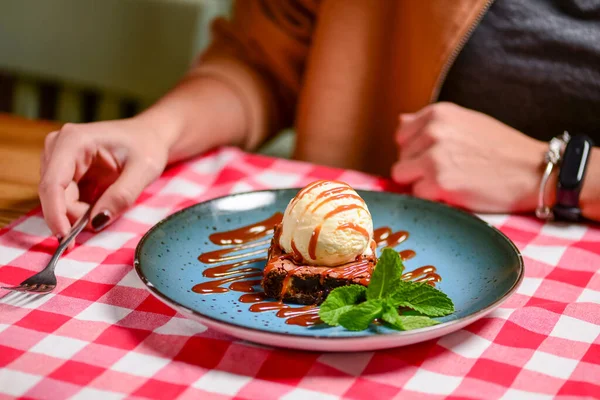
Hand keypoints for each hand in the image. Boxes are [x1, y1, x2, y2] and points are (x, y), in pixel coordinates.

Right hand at [39, 117, 168, 238]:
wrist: (150, 136)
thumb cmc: (148, 146)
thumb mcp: (144, 170)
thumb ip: (122, 195)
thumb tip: (97, 221)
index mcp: (73, 140)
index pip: (53, 184)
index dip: (56, 214)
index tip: (66, 239)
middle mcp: (58, 147)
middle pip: (54, 194)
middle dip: (75, 215)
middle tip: (103, 221)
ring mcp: (58, 159)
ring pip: (59, 199)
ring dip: (80, 213)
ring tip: (109, 205)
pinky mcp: (65, 171)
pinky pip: (65, 199)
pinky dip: (82, 209)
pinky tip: (101, 203)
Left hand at [392, 102, 546, 212]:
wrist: (533, 171)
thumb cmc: (502, 149)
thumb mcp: (466, 122)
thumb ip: (430, 123)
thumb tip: (400, 121)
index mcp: (438, 113)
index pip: (402, 135)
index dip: (415, 150)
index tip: (435, 157)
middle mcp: (433, 131)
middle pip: (401, 157)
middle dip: (418, 168)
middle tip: (449, 171)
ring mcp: (434, 157)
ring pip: (403, 176)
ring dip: (421, 183)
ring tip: (450, 181)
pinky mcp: (438, 182)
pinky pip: (416, 195)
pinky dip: (432, 198)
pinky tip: (454, 192)